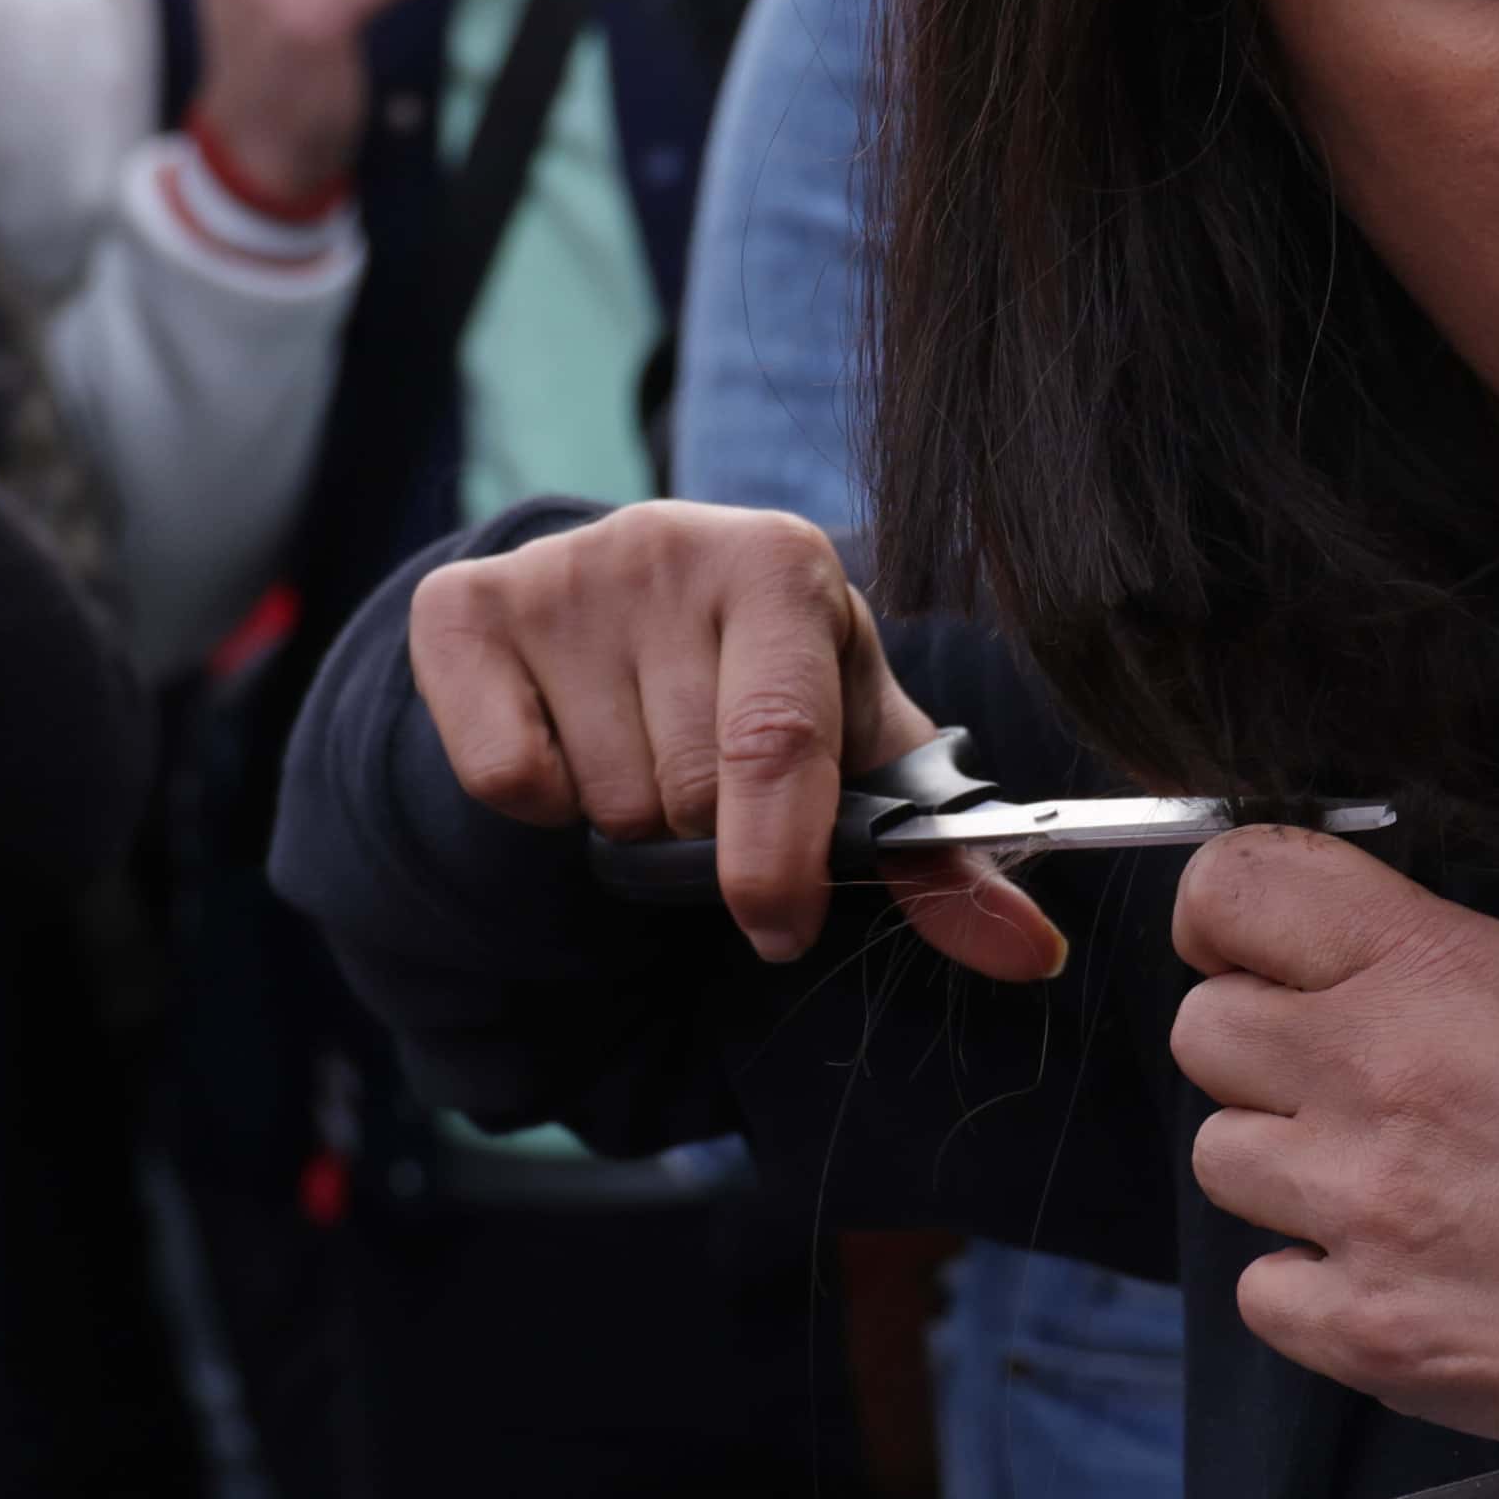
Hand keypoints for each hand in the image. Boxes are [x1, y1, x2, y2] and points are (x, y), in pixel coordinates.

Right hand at [398, 499, 1065, 978]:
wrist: (633, 598)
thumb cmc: (769, 683)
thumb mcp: (859, 748)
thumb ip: (940, 857)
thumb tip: (1034, 953)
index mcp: (786, 566)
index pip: (776, 742)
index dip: (777, 858)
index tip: (779, 924)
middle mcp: (671, 544)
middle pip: (686, 792)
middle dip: (705, 834)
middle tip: (709, 782)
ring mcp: (564, 571)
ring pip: (601, 798)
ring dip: (626, 817)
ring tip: (641, 745)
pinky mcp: (464, 605)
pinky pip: (505, 779)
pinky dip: (538, 803)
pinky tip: (570, 740)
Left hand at [1168, 833, 1498, 1485]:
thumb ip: (1416, 955)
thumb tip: (1305, 952)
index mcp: (1430, 973)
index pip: (1235, 887)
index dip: (1218, 920)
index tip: (1239, 953)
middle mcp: (1378, 1075)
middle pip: (1202, 1031)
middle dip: (1260, 1058)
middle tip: (1342, 1093)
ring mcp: (1361, 1206)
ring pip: (1220, 1158)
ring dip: (1288, 1174)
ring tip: (1389, 1189)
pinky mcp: (1360, 1323)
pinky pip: (1259, 1286)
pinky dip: (1314, 1286)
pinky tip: (1395, 1269)